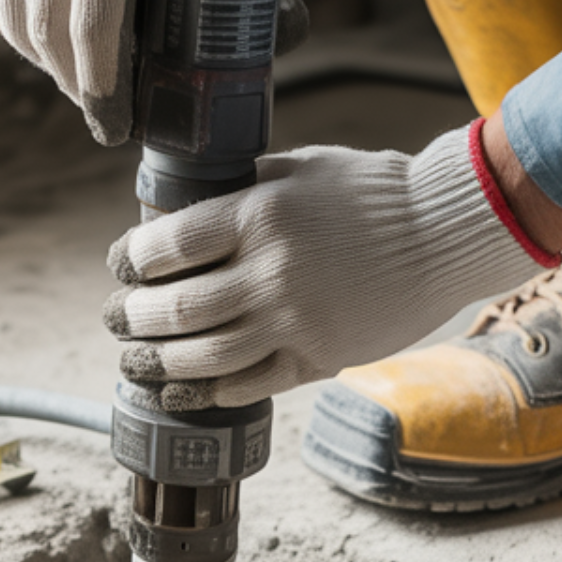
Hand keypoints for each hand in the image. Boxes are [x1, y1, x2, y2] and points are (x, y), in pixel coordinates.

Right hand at [0, 0, 310, 146]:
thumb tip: (287, 35)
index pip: (93, 21)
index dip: (101, 85)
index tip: (115, 126)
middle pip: (44, 23)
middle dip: (70, 81)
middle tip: (101, 110)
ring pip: (4, 7)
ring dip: (35, 56)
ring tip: (73, 80)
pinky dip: (3, 17)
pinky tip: (33, 38)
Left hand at [105, 125, 541, 409]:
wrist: (446, 234)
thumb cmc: (372, 194)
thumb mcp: (300, 169)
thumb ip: (242, 190)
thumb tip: (181, 211)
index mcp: (259, 214)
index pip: (167, 246)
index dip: (131, 260)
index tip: (121, 266)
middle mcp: (270, 272)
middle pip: (175, 309)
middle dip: (131, 318)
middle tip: (115, 319)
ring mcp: (294, 322)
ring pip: (203, 357)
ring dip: (157, 364)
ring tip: (135, 362)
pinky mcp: (317, 359)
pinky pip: (248, 385)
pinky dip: (207, 392)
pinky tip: (183, 391)